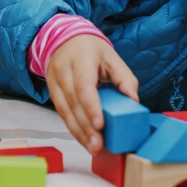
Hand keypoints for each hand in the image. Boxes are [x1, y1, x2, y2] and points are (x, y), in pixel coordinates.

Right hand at [45, 34, 139, 153]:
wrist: (64, 39)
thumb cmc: (91, 50)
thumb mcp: (112, 57)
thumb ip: (125, 78)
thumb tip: (134, 101)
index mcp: (81, 58)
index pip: (83, 84)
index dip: (90, 106)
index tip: (100, 125)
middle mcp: (64, 69)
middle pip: (73, 101)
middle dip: (85, 126)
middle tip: (98, 145)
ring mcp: (54, 81)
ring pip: (64, 110)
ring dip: (78, 132)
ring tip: (92, 147)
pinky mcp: (52, 91)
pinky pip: (61, 112)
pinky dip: (73, 128)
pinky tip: (84, 139)